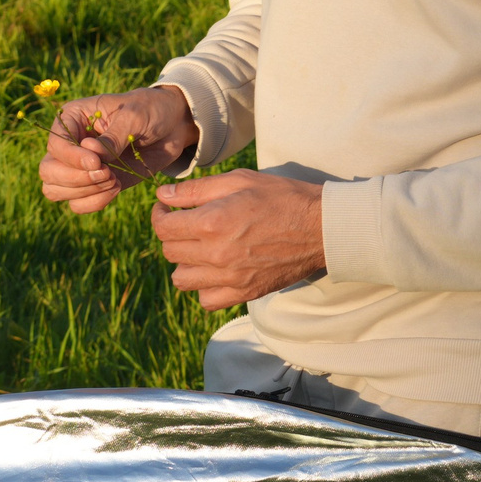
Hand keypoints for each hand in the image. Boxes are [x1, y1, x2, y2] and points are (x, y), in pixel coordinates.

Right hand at [38, 86, 198, 214]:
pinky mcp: (94, 184)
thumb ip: (112, 137)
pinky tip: (116, 188)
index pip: (55, 145)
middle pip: (48, 171)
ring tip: (114, 180)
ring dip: (85, 192)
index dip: (71, 158)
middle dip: (76, 178)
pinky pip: (78, 204)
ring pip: (56, 191)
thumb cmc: (151, 111)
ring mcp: (79, 167)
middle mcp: (70, 144)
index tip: (97, 163)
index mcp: (72, 118)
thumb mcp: (135, 116)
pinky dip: (94, 202)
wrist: (172, 125)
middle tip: (107, 173)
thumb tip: (89, 152)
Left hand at [151, 172, 324, 308]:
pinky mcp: (243, 293)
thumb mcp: (239, 181)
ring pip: (182, 279)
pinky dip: (204, 287)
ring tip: (200, 248)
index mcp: (212, 223)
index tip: (166, 208)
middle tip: (187, 223)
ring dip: (185, 262)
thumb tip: (163, 195)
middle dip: (173, 234)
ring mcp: (229, 278)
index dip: (159, 214)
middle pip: (170, 251)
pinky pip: (206, 300)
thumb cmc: (282, 197)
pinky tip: (215, 270)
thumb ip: (196, 189)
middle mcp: (216, 254)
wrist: (321, 227)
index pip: (163, 227)